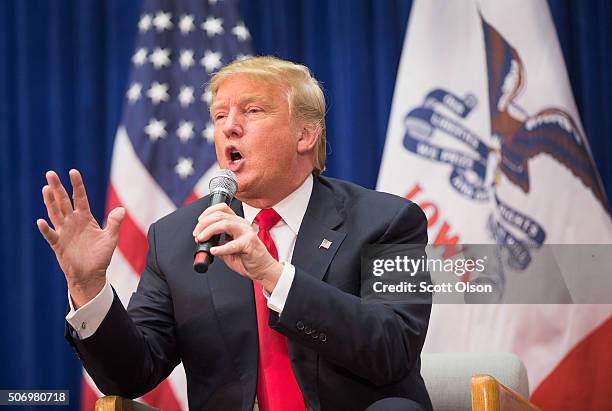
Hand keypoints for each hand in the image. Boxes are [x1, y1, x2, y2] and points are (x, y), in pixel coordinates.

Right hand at [36, 170, 124, 307]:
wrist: (91, 275)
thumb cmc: (100, 256)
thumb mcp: (111, 239)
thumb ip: (115, 223)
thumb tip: (121, 209)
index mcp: (85, 218)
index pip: (80, 198)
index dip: (77, 185)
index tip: (73, 171)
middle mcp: (73, 222)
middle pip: (64, 202)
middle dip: (57, 188)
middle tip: (50, 173)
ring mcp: (64, 232)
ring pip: (55, 214)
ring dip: (50, 202)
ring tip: (45, 188)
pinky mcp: (59, 245)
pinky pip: (51, 236)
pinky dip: (46, 229)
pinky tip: (42, 221)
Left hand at [193, 203, 282, 291]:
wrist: (263, 269)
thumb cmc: (249, 258)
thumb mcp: (229, 249)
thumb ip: (219, 243)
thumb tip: (206, 243)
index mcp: (237, 223)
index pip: (222, 208)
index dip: (208, 212)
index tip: (199, 222)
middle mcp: (242, 224)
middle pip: (220, 215)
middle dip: (204, 223)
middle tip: (197, 234)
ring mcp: (246, 232)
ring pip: (224, 224)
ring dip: (209, 230)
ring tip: (202, 239)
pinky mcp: (249, 243)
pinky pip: (232, 244)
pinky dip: (221, 248)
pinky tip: (214, 251)